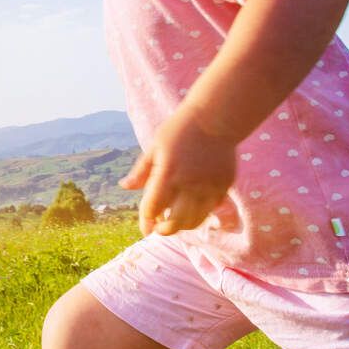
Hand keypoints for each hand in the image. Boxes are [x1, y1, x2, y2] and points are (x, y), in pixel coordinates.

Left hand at [119, 111, 236, 236]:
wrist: (215, 118)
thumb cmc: (180, 129)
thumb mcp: (155, 147)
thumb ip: (142, 171)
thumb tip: (124, 186)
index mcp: (168, 175)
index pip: (153, 208)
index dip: (147, 219)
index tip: (146, 226)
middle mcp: (189, 185)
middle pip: (175, 222)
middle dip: (164, 230)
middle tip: (159, 228)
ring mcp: (209, 188)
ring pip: (194, 221)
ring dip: (182, 225)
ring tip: (175, 220)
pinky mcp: (223, 186)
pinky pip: (210, 210)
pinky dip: (199, 214)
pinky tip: (191, 209)